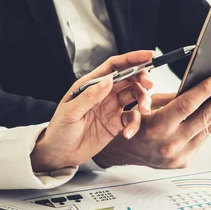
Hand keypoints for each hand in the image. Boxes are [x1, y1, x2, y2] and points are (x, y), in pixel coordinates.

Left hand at [30, 51, 154, 171]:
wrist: (60, 154)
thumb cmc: (60, 130)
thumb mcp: (71, 112)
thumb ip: (90, 96)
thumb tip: (109, 79)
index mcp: (92, 84)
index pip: (115, 66)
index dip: (132, 58)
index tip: (149, 55)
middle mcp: (104, 93)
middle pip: (129, 78)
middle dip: (143, 78)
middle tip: (150, 85)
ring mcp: (112, 108)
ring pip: (135, 96)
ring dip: (144, 100)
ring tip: (144, 110)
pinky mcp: (116, 124)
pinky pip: (132, 119)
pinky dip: (135, 124)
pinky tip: (128, 134)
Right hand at [95, 73, 210, 168]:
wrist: (121, 152)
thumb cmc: (133, 122)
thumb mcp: (147, 104)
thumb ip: (172, 98)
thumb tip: (200, 85)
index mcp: (156, 127)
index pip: (187, 105)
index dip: (206, 90)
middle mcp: (168, 144)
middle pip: (204, 118)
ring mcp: (177, 156)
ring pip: (207, 130)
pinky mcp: (183, 162)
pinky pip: (202, 140)